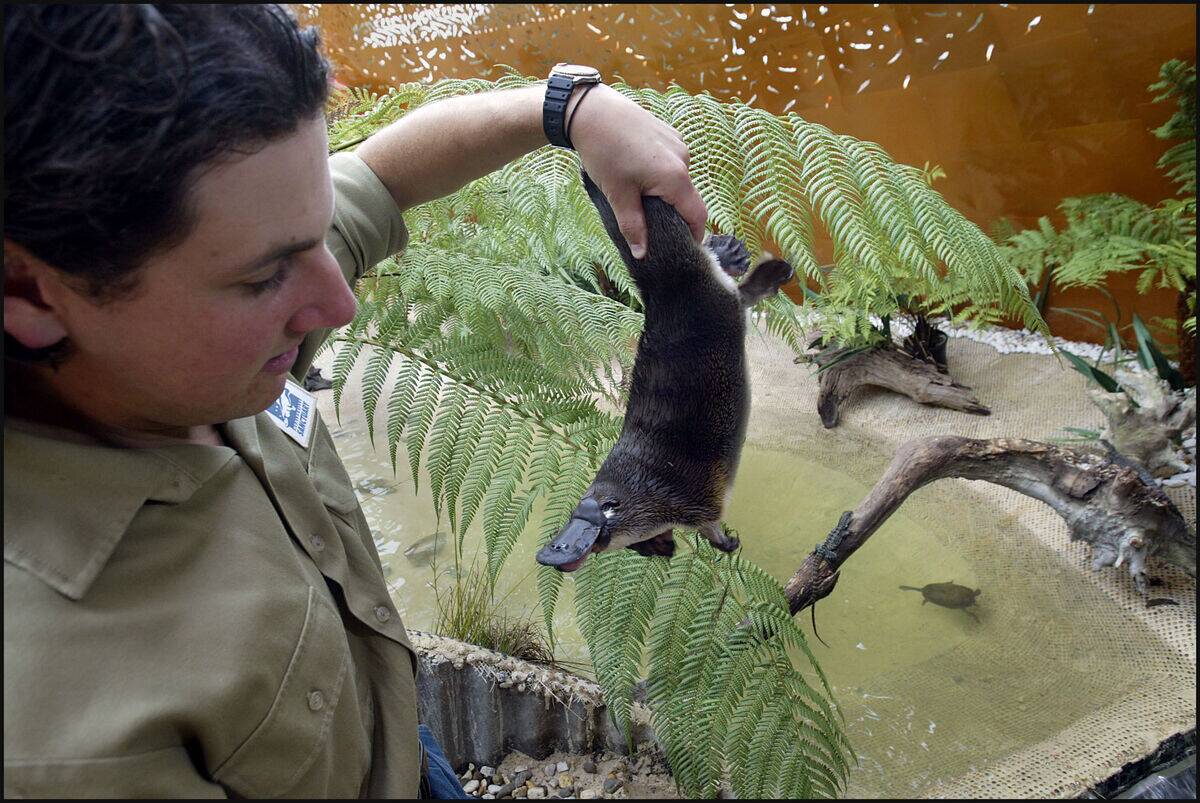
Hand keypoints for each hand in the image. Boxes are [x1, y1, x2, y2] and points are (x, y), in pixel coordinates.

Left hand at [568, 84, 707, 258]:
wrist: (591, 111)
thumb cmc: (604, 152)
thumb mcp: (618, 195)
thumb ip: (633, 227)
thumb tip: (641, 254)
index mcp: (675, 177)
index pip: (697, 215)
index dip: (694, 236)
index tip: (684, 249)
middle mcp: (683, 159)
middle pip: (687, 197)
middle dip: (674, 214)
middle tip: (652, 225)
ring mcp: (677, 143)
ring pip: (678, 179)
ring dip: (665, 192)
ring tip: (637, 195)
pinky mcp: (668, 133)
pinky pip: (671, 162)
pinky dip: (660, 174)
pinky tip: (636, 172)